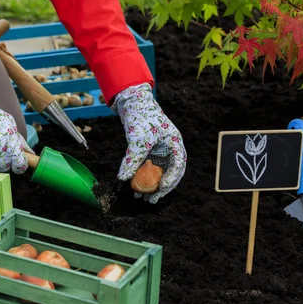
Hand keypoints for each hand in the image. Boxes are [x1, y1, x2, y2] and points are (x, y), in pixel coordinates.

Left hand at [112, 83, 185, 203]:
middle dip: (162, 188)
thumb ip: (132, 158)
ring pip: (159, 173)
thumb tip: (123, 178)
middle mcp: (170, 148)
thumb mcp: (138, 138)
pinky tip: (133, 186)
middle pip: (171, 173)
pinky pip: (148, 168)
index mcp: (175, 142)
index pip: (179, 165)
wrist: (132, 102)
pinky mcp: (150, 152)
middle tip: (152, 200)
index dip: (172, 179)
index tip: (161, 188)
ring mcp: (160, 150)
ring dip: (151, 186)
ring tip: (141, 197)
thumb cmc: (140, 116)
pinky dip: (142, 178)